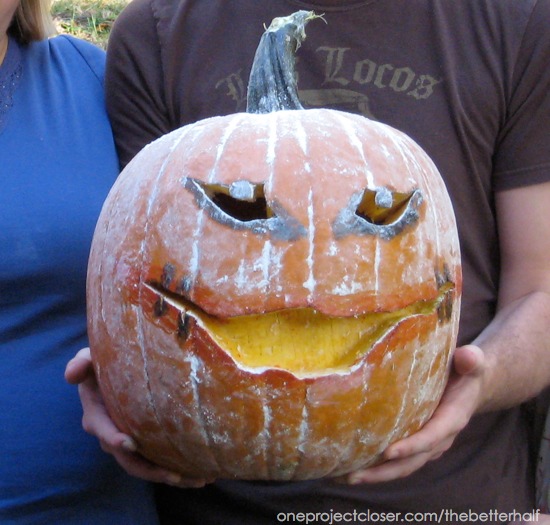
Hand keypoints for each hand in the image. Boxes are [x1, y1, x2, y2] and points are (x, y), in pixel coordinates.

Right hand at [65, 348, 211, 487]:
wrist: (109, 373)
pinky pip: (158, 460)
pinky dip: (177, 470)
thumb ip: (81, 363)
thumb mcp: (88, 360)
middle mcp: (112, 435)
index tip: (130, 443)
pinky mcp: (144, 442)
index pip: (104, 431)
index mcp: (97, 416)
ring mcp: (128, 442)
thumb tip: (72, 373)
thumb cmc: (100, 364)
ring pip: (146, 466)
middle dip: (151, 469)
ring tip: (198, 480)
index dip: (114, 439)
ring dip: (170, 476)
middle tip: (175, 474)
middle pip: (129, 460)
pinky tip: (201, 475)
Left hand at [345, 344, 485, 483]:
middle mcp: (439, 438)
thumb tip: (467, 357)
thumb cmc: (466, 371)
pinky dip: (377, 466)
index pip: (431, 437)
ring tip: (346, 477)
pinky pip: (398, 460)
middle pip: (411, 462)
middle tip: (354, 475)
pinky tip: (352, 466)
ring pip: (402, 466)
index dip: (411, 446)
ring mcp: (427, 445)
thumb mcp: (472, 363)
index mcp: (451, 419)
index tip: (388, 453)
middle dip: (383, 471)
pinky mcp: (416, 443)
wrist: (470, 386)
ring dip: (375, 474)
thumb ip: (471, 360)